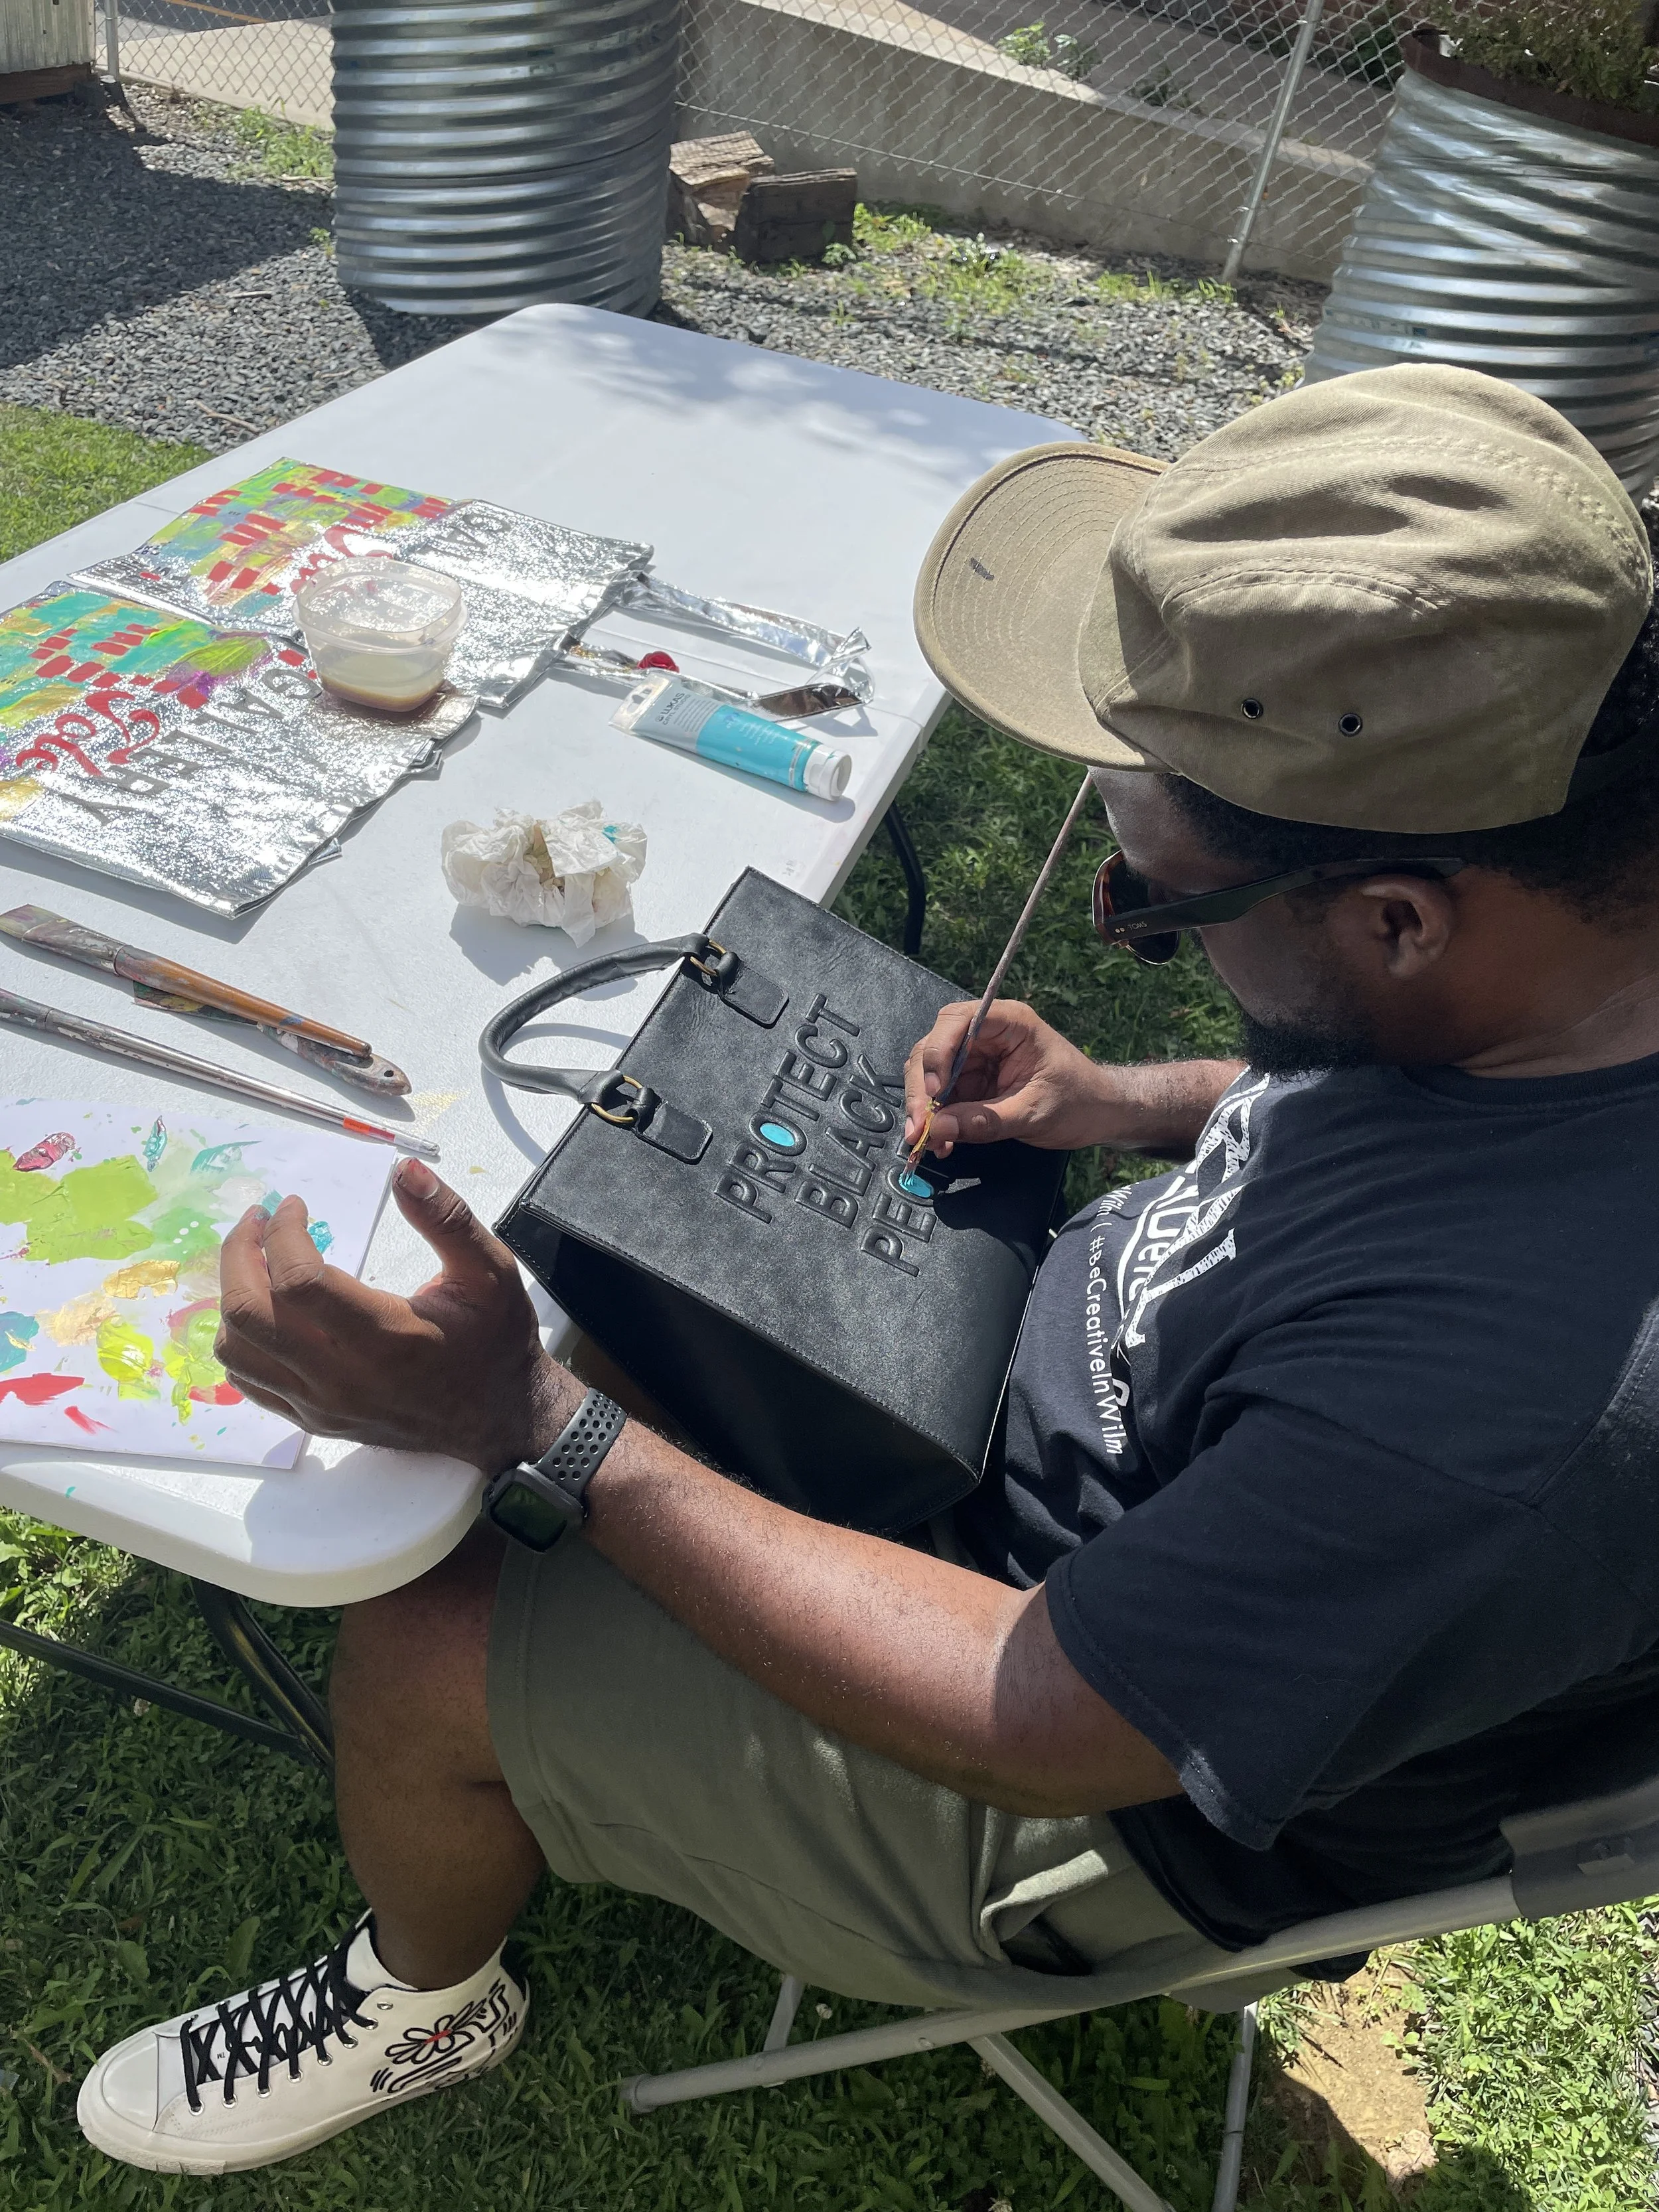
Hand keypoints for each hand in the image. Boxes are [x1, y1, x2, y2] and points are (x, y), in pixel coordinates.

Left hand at [215, 1158, 569, 1470]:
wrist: (499, 1418)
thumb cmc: (495, 1340)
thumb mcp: (490, 1271)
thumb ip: (447, 1218)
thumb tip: (405, 1169)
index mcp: (385, 1337)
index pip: (299, 1281)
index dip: (283, 1232)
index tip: (295, 1205)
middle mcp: (341, 1376)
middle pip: (248, 1313)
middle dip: (239, 1254)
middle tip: (258, 1222)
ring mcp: (320, 1403)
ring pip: (237, 1350)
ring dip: (233, 1296)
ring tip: (255, 1261)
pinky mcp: (311, 1419)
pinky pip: (248, 1381)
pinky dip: (241, 1339)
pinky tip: (264, 1309)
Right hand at [903, 1000, 1120, 1157]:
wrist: (1100, 1113)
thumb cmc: (1079, 1102)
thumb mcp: (1033, 1113)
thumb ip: (985, 1120)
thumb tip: (937, 1128)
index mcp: (1010, 1023)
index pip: (958, 1021)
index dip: (938, 1053)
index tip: (935, 1093)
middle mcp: (988, 1033)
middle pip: (935, 1047)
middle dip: (922, 1088)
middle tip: (919, 1128)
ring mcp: (978, 1057)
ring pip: (932, 1072)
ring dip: (925, 1106)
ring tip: (927, 1140)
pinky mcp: (974, 1081)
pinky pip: (943, 1095)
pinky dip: (937, 1118)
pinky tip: (941, 1141)